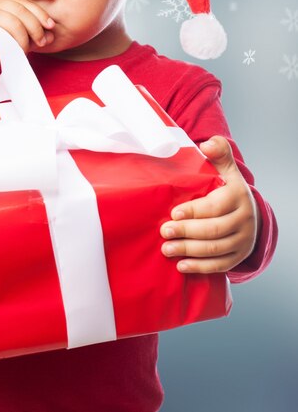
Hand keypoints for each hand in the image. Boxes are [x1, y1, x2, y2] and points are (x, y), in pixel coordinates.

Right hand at [0, 0, 54, 89]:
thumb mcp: (10, 40)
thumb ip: (27, 35)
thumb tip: (50, 35)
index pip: (25, 4)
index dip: (40, 14)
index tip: (50, 27)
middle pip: (23, 11)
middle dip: (36, 28)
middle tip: (41, 42)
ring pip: (16, 24)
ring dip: (24, 41)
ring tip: (20, 51)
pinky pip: (5, 35)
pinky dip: (10, 46)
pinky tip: (4, 52)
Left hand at [160, 136, 259, 273]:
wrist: (249, 211)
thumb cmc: (226, 187)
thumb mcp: (225, 167)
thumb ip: (219, 151)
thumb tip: (208, 144)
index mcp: (238, 195)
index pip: (215, 207)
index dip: (193, 211)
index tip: (173, 212)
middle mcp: (245, 219)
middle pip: (214, 230)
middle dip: (186, 232)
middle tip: (164, 232)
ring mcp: (243, 240)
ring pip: (215, 249)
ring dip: (189, 251)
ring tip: (166, 249)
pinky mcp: (239, 255)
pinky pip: (220, 265)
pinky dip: (200, 267)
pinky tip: (181, 266)